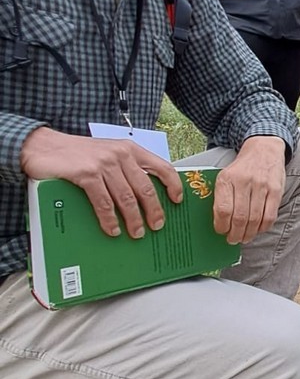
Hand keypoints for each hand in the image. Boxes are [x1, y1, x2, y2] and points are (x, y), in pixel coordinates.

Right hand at [20, 128, 182, 238]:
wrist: (44, 146)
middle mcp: (120, 154)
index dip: (173, 185)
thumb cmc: (78, 153)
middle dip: (154, 210)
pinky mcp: (87, 174)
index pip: (162, 167)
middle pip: (146, 188)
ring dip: (133, 219)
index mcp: (130, 149)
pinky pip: (104, 202)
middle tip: (157, 226)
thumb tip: (144, 196)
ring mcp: (104, 164)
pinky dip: (109, 219)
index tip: (177, 201)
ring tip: (136, 232)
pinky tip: (113, 228)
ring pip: (127, 198)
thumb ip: (126, 168)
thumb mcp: (108, 153)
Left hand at [213, 136, 286, 243]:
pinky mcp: (276, 190)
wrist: (263, 149)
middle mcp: (244, 181)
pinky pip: (270, 216)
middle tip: (233, 239)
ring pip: (255, 219)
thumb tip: (220, 223)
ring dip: (249, 234)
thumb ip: (222, 197)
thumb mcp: (226, 176)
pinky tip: (257, 229)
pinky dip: (263, 227)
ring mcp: (262, 185)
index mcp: (227, 178)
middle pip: (240, 218)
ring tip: (244, 238)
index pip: (223, 209)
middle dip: (235, 234)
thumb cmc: (242, 168)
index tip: (221, 231)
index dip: (222, 226)